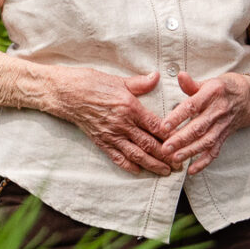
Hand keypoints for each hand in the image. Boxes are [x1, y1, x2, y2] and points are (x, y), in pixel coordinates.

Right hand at [51, 68, 172, 173]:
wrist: (66, 93)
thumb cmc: (92, 83)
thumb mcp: (118, 80)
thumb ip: (140, 83)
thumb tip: (157, 77)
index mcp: (130, 107)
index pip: (155, 126)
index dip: (170, 137)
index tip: (183, 142)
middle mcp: (122, 124)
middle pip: (149, 144)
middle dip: (166, 156)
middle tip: (179, 164)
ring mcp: (111, 135)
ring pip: (136, 154)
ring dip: (152, 164)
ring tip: (164, 171)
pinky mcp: (100, 141)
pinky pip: (116, 157)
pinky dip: (128, 166)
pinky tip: (138, 171)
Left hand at [155, 71, 249, 175]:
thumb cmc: (224, 88)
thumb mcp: (210, 82)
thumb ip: (192, 84)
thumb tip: (179, 75)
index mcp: (212, 93)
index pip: (192, 106)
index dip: (178, 117)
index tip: (164, 126)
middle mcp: (218, 110)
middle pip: (198, 127)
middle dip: (181, 139)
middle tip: (165, 148)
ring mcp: (222, 125)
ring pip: (206, 141)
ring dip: (190, 151)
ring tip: (174, 158)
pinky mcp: (225, 136)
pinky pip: (215, 151)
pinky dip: (204, 162)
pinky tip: (191, 170)